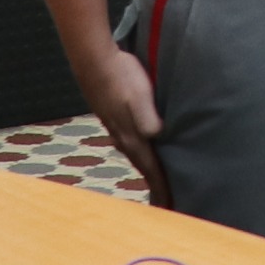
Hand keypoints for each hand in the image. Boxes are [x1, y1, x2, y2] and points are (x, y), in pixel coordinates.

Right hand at [77, 45, 167, 201]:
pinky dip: (141, 153)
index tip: (170, 204)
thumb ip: (147, 117)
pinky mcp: (113, 118)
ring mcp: (116, 128)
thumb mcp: (139, 95)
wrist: (94, 61)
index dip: (162, 186)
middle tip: (165, 200)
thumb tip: (158, 135)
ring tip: (156, 179)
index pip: (151, 168)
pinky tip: (144, 148)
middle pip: (143, 167)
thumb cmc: (121, 76)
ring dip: (147, 169)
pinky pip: (131, 143)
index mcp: (132, 136)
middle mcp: (123, 137)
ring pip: (136, 155)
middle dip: (155, 184)